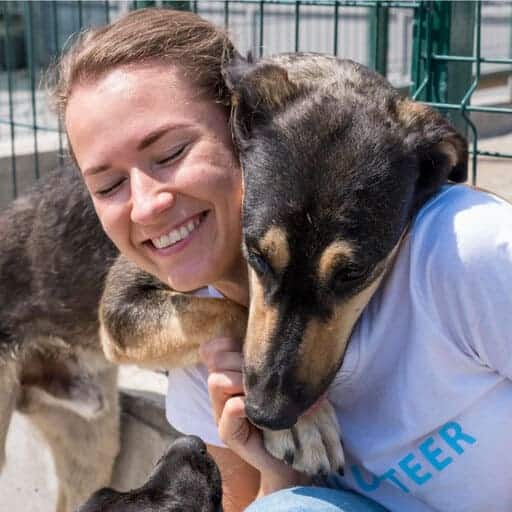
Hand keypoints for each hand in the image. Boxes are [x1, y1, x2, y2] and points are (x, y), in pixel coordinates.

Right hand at [199, 338, 307, 493]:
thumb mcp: (275, 378)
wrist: (292, 453)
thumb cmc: (286, 410)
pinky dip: (238, 406)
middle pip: (216, 361)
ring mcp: (222, 413)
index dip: (228, 343)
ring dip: (240, 381)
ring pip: (216, 381)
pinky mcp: (229, 434)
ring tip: (259, 391)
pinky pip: (226, 413)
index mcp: (229, 374)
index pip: (213, 348)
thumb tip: (271, 332)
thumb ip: (265, 359)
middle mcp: (221, 392)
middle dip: (239, 361)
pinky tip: (251, 407)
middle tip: (264, 374)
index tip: (249, 348)